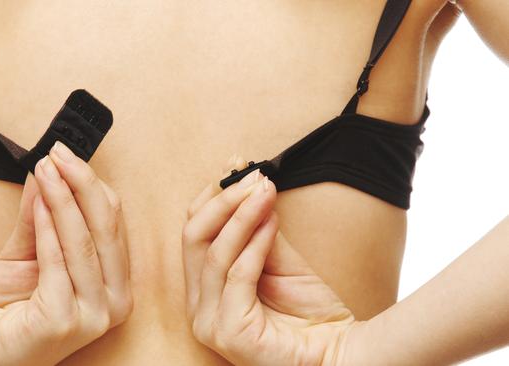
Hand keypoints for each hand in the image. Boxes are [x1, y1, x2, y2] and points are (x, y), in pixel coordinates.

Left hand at [0, 142, 131, 365]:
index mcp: (118, 283)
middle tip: (59, 153)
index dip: (92, 185)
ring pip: (85, 242)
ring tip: (45, 169)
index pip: (114, 224)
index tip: (66, 155)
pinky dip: (49, 228)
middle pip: (106, 228)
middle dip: (82, 184)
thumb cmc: (10, 302)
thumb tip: (47, 168)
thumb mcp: (32, 248)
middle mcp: (117, 301)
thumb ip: (42, 213)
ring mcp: (95, 315)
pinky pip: (59, 262)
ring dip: (64, 200)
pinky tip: (40, 201)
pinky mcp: (66, 321)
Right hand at [182, 156, 355, 365]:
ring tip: (266, 190)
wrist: (340, 351)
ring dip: (241, 215)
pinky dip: (255, 243)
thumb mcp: (278, 257)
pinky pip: (237, 274)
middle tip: (253, 176)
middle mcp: (199, 306)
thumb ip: (259, 227)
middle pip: (193, 237)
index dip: (212, 195)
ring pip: (213, 252)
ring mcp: (210, 323)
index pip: (193, 232)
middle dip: (223, 199)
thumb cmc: (311, 311)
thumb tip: (250, 183)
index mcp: (204, 287)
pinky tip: (273, 221)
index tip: (238, 165)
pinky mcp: (229, 333)